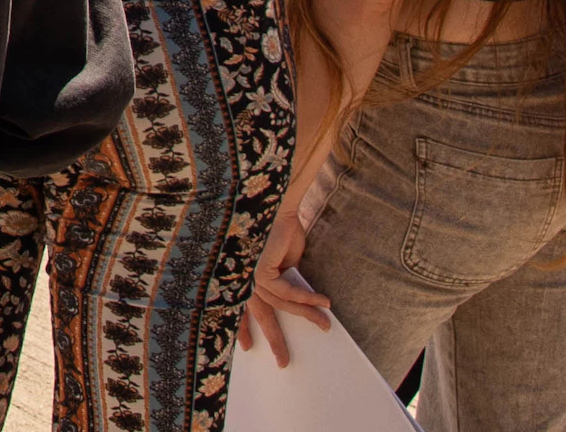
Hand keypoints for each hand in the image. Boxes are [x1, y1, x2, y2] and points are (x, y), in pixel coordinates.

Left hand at [237, 165, 335, 364]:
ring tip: (326, 327)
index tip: (246, 348)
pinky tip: (325, 304)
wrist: (277, 201)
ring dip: (305, 317)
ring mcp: (247, 272)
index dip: (242, 326)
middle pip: (255, 312)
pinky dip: (307, 299)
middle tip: (283, 364)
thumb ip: (281, 276)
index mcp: (240, 272)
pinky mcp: (261, 269)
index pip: (239, 304)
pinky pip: (288, 292)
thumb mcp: (281, 256)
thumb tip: (292, 296)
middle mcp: (239, 274)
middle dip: (270, 338)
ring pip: (277, 306)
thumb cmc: (277, 224)